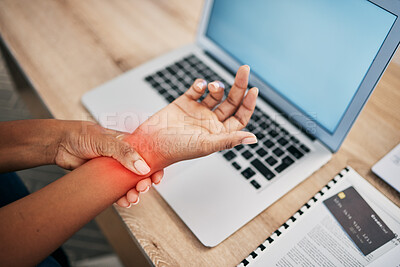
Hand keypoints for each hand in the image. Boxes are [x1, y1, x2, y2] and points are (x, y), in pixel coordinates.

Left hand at [54, 121, 162, 206]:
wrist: (59, 144)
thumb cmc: (80, 135)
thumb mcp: (105, 141)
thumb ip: (125, 153)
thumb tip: (143, 167)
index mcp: (128, 143)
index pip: (148, 156)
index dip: (155, 167)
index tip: (157, 178)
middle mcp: (123, 157)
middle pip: (141, 173)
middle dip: (144, 183)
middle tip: (142, 189)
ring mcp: (113, 169)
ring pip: (129, 184)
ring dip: (134, 193)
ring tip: (132, 198)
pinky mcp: (103, 179)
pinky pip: (116, 191)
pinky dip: (121, 198)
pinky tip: (123, 201)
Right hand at [126, 65, 257, 168]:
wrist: (148, 142)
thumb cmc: (175, 149)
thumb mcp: (205, 144)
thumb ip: (229, 140)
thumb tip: (253, 138)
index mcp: (218, 133)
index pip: (240, 117)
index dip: (248, 104)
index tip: (254, 89)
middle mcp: (210, 122)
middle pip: (231, 102)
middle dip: (239, 86)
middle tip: (244, 70)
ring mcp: (198, 111)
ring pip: (215, 94)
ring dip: (218, 87)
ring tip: (213, 86)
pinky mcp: (184, 102)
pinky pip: (197, 90)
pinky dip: (200, 84)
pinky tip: (199, 85)